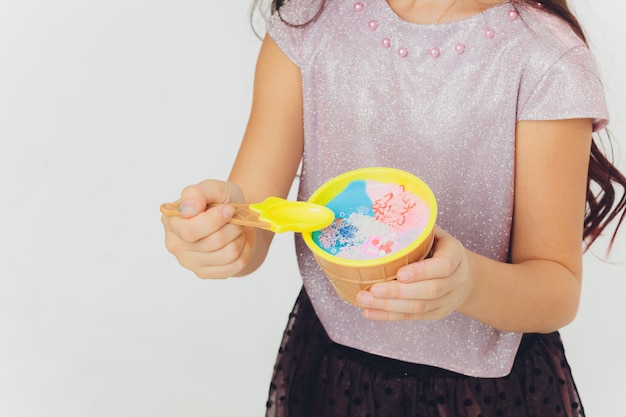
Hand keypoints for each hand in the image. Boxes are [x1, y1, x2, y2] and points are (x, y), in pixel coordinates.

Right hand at [161, 180, 255, 278]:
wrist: (236, 219)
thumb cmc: (221, 202)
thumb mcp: (213, 188)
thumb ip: (197, 193)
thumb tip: (187, 210)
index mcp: (172, 220)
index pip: (190, 231)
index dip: (215, 220)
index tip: (228, 209)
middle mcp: (175, 244)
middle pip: (214, 242)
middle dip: (232, 227)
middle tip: (234, 218)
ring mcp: (189, 262)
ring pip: (228, 254)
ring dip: (239, 238)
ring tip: (235, 230)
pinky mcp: (204, 273)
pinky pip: (235, 265)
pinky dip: (244, 251)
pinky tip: (237, 242)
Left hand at [355, 226, 471, 320]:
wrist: (464, 274)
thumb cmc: (440, 248)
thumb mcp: (436, 233)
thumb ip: (417, 228)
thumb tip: (384, 215)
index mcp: (456, 255)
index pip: (443, 266)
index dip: (421, 271)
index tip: (399, 273)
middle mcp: (456, 280)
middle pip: (430, 291)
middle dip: (398, 292)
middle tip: (372, 289)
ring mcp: (447, 300)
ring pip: (419, 307)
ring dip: (389, 306)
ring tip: (363, 300)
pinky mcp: (436, 314)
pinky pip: (412, 317)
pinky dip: (388, 315)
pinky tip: (369, 312)